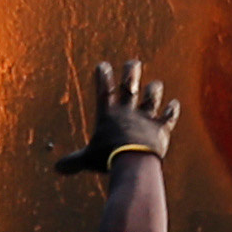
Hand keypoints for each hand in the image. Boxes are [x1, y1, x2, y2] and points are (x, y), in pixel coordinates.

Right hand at [54, 58, 181, 173]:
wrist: (133, 160)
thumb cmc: (107, 158)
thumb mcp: (87, 160)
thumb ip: (74, 162)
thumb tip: (57, 169)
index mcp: (108, 115)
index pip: (103, 91)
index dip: (103, 77)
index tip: (103, 64)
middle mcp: (127, 112)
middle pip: (129, 87)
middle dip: (131, 74)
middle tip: (134, 63)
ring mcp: (146, 118)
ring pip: (151, 99)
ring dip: (154, 91)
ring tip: (156, 84)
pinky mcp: (161, 129)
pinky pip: (168, 117)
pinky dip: (172, 111)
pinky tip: (174, 104)